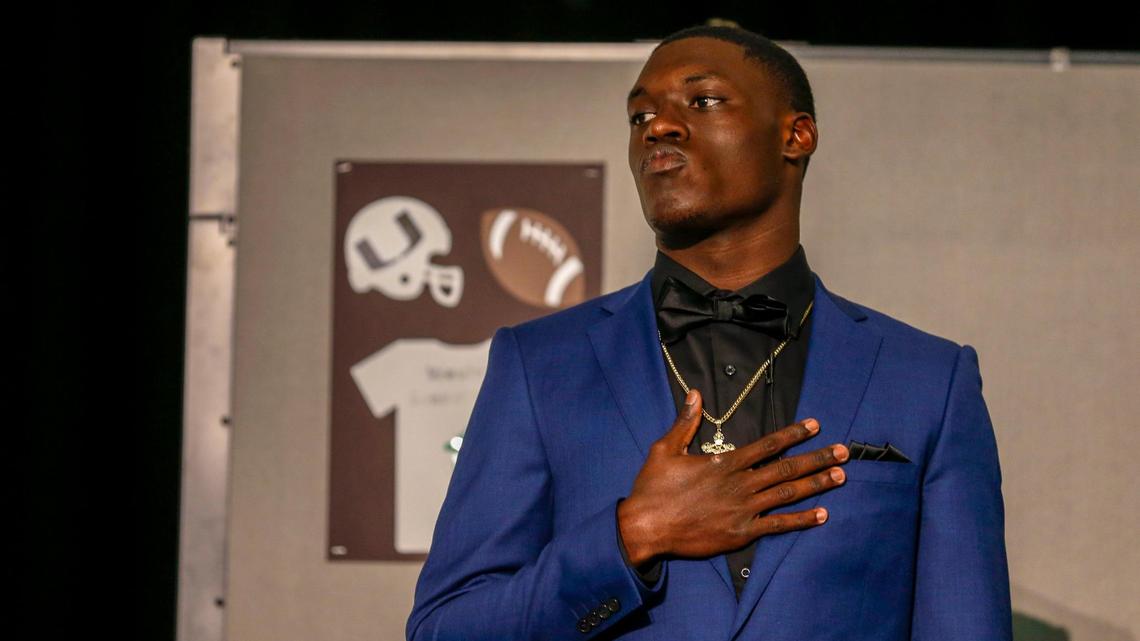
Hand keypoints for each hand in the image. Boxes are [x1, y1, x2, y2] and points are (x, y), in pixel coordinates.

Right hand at [617, 389, 848, 565]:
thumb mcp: (665, 449)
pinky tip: (822, 514)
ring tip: (840, 476)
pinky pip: (778, 525)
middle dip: (818, 458)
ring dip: (817, 484)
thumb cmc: (653, 488)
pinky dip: (802, 520)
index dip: (793, 434)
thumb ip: (685, 422)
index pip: (767, 445)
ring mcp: (743, 510)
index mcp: (724, 463)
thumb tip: (695, 393)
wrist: (645, 527)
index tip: (815, 425)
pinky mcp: (741, 533)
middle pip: (786, 468)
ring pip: (788, 494)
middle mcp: (740, 484)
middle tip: (844, 452)